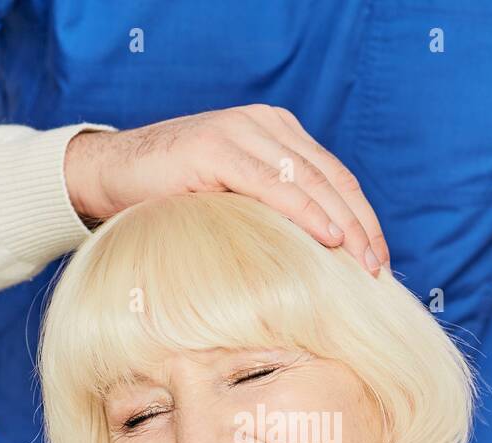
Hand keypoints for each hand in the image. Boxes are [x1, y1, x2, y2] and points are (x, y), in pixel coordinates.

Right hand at [62, 104, 389, 276]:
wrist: (111, 175)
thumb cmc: (174, 199)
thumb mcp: (236, 201)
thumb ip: (273, 210)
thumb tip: (320, 258)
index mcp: (278, 132)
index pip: (335, 177)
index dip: (363, 218)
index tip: (380, 258)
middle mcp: (265, 124)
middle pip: (331, 178)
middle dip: (361, 226)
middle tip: (379, 269)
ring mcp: (241, 131)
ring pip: (310, 180)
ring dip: (343, 224)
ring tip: (362, 261)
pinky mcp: (216, 147)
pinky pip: (273, 184)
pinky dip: (305, 212)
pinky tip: (327, 237)